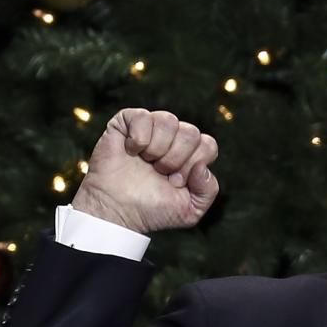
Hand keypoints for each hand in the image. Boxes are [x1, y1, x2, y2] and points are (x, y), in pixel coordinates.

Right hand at [72, 108, 219, 232]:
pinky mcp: (126, 123)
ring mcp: (150, 128)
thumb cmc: (151, 210)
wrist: (117, 211)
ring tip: (147, 163)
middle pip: (191, 132)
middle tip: (160, 173)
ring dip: (158, 148)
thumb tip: (202, 166)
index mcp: (190, 155)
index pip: (208, 145)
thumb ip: (208, 190)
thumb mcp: (190, 210)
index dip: (193, 164)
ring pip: (169, 120)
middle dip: (176, 159)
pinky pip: (142, 116)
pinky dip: (139, 138)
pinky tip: (131, 152)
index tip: (176, 182)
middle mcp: (173, 138)